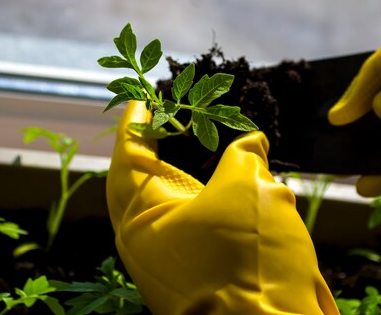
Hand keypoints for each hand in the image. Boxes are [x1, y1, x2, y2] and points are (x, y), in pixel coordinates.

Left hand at [107, 101, 337, 314]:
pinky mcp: (194, 283)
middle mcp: (145, 244)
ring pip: (171, 211)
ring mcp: (167, 267)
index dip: (136, 121)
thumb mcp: (251, 191)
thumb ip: (245, 158)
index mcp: (142, 216)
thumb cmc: (249, 261)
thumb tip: (251, 142)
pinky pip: (190, 235)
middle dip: (158, 151)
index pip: (129, 155)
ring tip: (209, 155)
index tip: (140, 98)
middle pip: (142, 183)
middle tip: (172, 122)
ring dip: (190, 182)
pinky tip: (231, 199)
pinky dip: (206, 210)